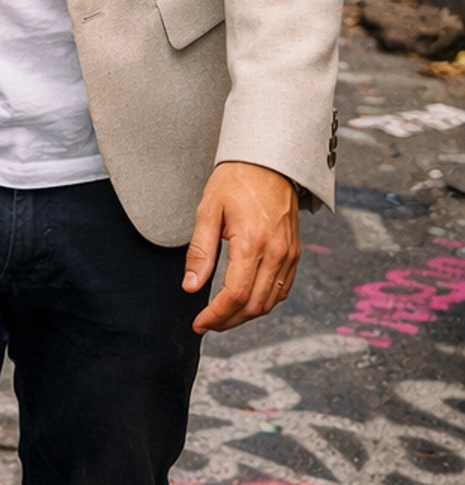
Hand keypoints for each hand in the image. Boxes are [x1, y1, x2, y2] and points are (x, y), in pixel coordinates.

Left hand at [183, 160, 299, 332]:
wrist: (268, 161)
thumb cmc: (235, 180)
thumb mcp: (208, 210)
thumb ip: (200, 251)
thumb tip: (191, 287)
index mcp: (252, 242)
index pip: (234, 295)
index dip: (215, 315)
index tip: (199, 323)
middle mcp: (276, 253)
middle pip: (253, 306)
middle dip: (228, 321)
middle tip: (207, 323)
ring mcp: (289, 255)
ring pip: (269, 302)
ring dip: (246, 315)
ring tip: (222, 315)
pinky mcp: (295, 253)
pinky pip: (281, 290)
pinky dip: (263, 302)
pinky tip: (245, 300)